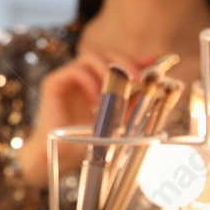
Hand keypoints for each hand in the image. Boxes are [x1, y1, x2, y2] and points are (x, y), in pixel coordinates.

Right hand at [17, 49, 156, 187]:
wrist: (62, 155)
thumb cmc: (86, 139)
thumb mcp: (117, 118)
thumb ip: (131, 102)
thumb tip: (150, 87)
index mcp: (96, 81)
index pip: (117, 61)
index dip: (135, 58)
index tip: (155, 59)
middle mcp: (81, 74)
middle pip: (105, 54)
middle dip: (124, 63)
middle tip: (137, 79)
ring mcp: (67, 76)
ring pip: (90, 57)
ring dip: (107, 70)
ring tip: (117, 89)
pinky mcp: (54, 82)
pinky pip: (75, 71)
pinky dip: (90, 82)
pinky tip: (96, 100)